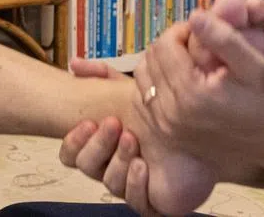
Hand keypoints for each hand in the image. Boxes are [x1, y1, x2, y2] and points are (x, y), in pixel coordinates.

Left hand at [60, 0, 263, 211]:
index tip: (202, 32)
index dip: (182, 31)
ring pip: (144, 74)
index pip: (166, 43)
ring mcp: (165, 125)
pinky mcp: (164, 133)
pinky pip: (144, 96)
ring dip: (161, 61)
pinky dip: (155, 82)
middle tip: (196, 45)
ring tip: (187, 61)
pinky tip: (177, 79)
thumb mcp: (257, 67)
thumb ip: (225, 39)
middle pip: (153, 57)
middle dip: (172, 44)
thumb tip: (195, 15)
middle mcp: (171, 112)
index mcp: (191, 93)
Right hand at [61, 72, 215, 215]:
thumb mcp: (124, 88)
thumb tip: (74, 64)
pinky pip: (134, 200)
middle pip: (86, 165)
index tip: (88, 122)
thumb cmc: (154, 113)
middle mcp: (108, 167)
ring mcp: (127, 185)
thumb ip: (99, 74)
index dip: (73, 142)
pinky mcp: (148, 200)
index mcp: (98, 146)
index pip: (71, 154)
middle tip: (114, 124)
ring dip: (118, 160)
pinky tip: (143, 166)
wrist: (193, 131)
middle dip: (98, 144)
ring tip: (132, 139)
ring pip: (110, 182)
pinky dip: (135, 183)